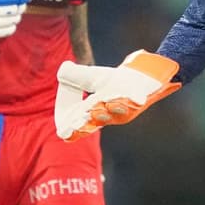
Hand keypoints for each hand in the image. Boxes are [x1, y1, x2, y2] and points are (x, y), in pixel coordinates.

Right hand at [54, 50, 181, 140]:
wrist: (142, 76)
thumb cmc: (117, 80)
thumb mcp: (92, 77)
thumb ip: (74, 75)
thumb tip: (62, 72)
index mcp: (94, 110)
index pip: (80, 122)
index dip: (71, 128)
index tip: (63, 132)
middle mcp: (109, 113)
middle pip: (95, 119)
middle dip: (85, 123)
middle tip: (75, 126)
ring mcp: (124, 108)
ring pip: (113, 110)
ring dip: (106, 109)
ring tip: (97, 107)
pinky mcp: (138, 100)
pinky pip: (133, 102)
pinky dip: (130, 101)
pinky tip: (132, 100)